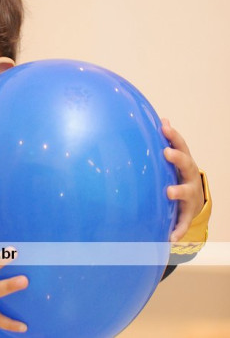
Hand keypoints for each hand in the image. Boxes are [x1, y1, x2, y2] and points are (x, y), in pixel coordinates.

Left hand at [161, 118, 204, 241]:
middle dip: (178, 158)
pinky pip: (183, 221)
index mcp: (185, 163)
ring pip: (186, 192)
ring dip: (178, 191)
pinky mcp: (187, 213)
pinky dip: (178, 229)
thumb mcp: (175, 160)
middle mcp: (190, 176)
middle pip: (186, 165)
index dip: (173, 136)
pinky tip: (171, 237)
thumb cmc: (178, 175)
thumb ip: (169, 142)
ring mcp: (191, 195)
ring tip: (169, 192)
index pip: (181, 146)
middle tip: (167, 153)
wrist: (193, 201)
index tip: (164, 127)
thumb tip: (162, 118)